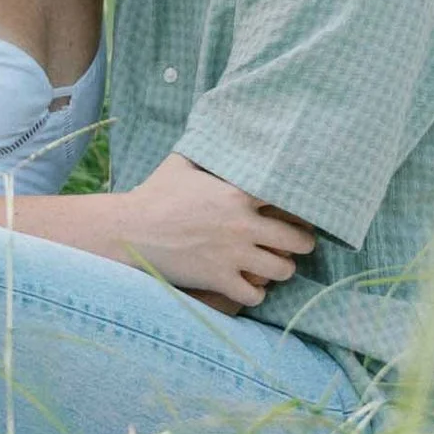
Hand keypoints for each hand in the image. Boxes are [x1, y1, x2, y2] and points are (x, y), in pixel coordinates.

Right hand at [119, 153, 317, 307]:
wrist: (130, 231)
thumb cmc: (155, 194)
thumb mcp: (182, 163)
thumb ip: (207, 154)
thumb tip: (216, 136)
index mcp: (239, 193)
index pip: (290, 201)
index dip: (300, 208)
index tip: (300, 213)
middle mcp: (243, 225)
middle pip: (298, 240)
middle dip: (302, 244)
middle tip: (297, 244)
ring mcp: (233, 255)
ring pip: (283, 271)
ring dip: (282, 269)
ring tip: (275, 266)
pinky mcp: (219, 280)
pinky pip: (255, 296)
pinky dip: (255, 294)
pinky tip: (249, 286)